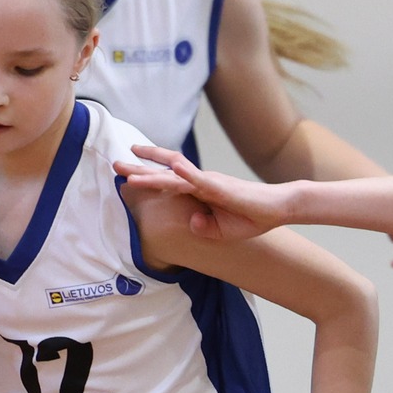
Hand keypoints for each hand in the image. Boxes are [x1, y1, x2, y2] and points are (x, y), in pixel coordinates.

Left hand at [113, 144, 284, 238]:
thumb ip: (203, 227)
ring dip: (153, 168)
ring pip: (176, 172)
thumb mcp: (222, 230)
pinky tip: (172, 168)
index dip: (146, 177)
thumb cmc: (251, 217)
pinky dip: (186, 173)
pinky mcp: (222, 188)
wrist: (277, 209)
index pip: (167, 181)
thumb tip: (189, 223)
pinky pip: (200, 180)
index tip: (124, 176)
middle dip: (139, 167)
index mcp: (199, 191)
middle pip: (165, 171)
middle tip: (115, 164)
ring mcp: (210, 183)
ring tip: (131, 162)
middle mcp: (200, 182)